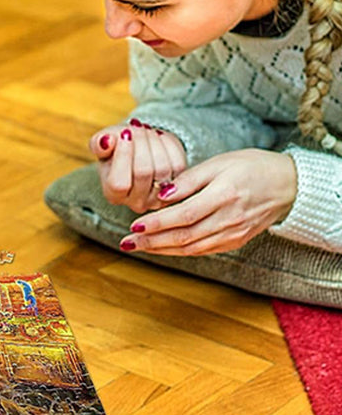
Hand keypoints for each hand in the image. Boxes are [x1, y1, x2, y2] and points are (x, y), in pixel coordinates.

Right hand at [90, 119, 186, 212]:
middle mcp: (136, 202)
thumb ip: (99, 143)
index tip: (124, 134)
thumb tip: (106, 142)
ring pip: (163, 168)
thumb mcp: (104, 143)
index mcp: (113, 195)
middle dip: (141, 143)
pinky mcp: (179, 187)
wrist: (139, 151)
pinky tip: (158, 137)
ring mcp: (159, 197)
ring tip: (146, 131)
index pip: (119, 183)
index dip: (123, 156)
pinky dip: (168, 145)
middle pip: (143, 172)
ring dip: (155, 142)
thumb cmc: (117, 148)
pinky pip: (177, 163)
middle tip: (136, 127)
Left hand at [119, 149, 297, 255]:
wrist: (288, 185)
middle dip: (151, 242)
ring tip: (137, 248)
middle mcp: (229, 219)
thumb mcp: (219, 163)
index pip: (183, 215)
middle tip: (126, 243)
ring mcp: (233, 234)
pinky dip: (179, 251)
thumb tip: (161, 195)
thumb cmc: (250, 167)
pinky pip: (202, 250)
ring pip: (191, 248)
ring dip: (161, 250)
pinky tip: (161, 248)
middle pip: (183, 236)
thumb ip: (189, 179)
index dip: (157, 223)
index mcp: (224, 196)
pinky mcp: (235, 242)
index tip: (134, 225)